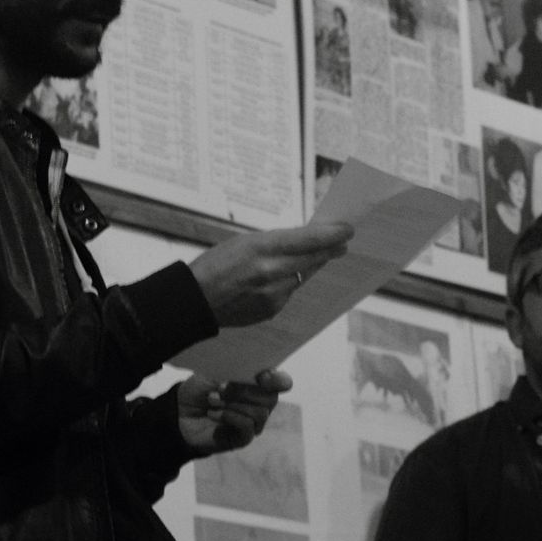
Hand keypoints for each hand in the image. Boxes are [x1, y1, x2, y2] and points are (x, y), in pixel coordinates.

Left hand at [178, 369, 291, 454]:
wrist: (179, 412)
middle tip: (220, 387)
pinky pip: (248, 427)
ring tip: (212, 400)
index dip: (277, 379)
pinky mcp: (243, 438)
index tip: (262, 376)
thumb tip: (261, 372)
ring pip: (260, 413)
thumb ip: (238, 368)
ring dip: (233, 404)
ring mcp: (253, 423)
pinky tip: (213, 413)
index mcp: (258, 384)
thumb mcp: (216, 371)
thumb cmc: (199, 389)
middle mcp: (260, 404)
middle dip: (244, 391)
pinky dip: (229, 416)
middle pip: (271, 398)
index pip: (282, 382)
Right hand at [189, 222, 352, 326]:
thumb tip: (305, 241)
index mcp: (262, 248)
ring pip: (303, 276)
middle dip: (330, 249)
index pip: (308, 240)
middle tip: (342, 242)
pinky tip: (279, 278)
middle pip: (314, 259)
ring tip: (312, 256)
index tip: (347, 229)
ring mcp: (273, 295)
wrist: (195, 300)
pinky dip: (290, 283)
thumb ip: (276, 242)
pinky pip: (290, 292)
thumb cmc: (215, 264)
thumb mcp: (244, 242)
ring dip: (309, 266)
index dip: (331, 234)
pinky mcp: (272, 310)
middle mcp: (271, 273)